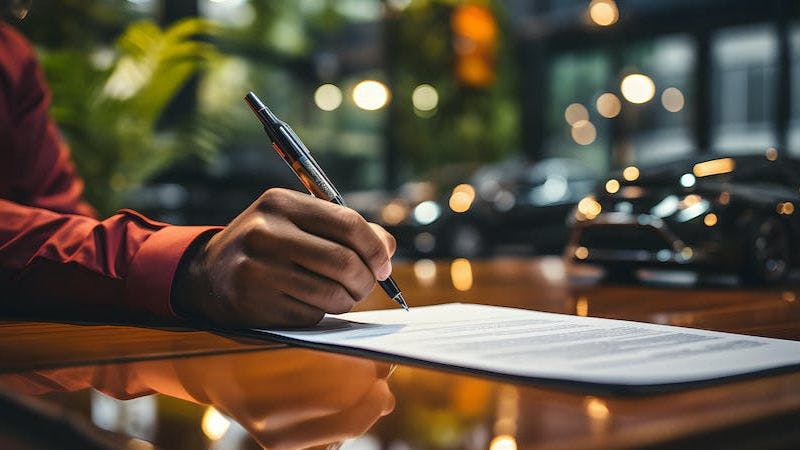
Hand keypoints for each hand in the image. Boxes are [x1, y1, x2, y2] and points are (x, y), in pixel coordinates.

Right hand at [174, 188, 395, 327]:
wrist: (209, 274)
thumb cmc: (269, 244)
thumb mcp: (297, 221)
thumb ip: (344, 229)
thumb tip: (387, 249)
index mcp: (281, 203)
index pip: (347, 223)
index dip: (375, 248)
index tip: (383, 264)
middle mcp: (266, 233)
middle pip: (344, 262)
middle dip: (366, 279)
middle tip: (366, 284)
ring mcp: (257, 270)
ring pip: (332, 294)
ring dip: (347, 300)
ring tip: (340, 294)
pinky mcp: (255, 304)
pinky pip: (311, 315)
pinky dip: (320, 313)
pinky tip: (308, 303)